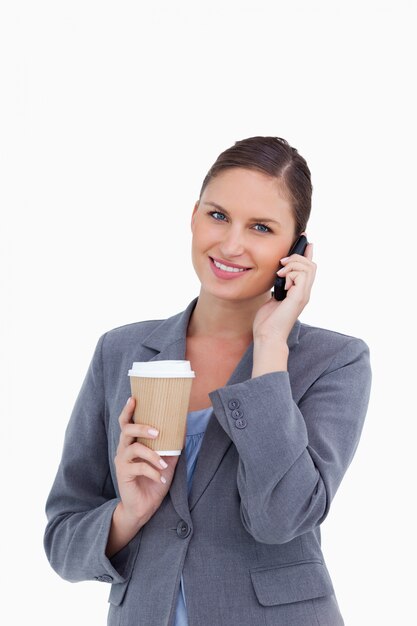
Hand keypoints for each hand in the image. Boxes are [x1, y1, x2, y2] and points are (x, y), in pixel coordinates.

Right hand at [114, 397, 178, 525]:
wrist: (144, 508)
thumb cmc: (154, 481)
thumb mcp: (167, 462)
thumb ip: (172, 446)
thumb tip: (184, 428)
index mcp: (132, 443)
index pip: (126, 423)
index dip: (128, 410)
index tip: (134, 398)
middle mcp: (124, 450)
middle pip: (126, 430)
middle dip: (141, 426)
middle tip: (156, 431)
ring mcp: (122, 462)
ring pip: (134, 448)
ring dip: (152, 453)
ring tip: (164, 462)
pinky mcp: (123, 474)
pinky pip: (138, 467)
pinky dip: (152, 471)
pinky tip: (160, 478)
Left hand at [253, 242, 315, 342]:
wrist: (267, 336)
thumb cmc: (267, 321)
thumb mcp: (273, 297)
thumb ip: (278, 286)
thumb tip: (277, 274)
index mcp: (299, 292)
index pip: (309, 268)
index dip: (307, 253)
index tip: (304, 240)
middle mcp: (304, 292)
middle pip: (311, 264)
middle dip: (297, 256)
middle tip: (281, 263)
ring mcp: (303, 295)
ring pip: (308, 267)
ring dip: (292, 264)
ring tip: (280, 273)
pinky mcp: (299, 297)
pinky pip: (302, 275)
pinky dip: (290, 272)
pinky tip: (281, 280)